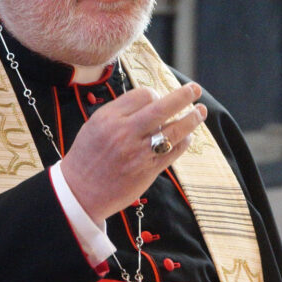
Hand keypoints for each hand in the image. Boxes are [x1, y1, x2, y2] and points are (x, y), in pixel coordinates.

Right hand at [59, 82, 207, 222]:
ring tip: (200, 111)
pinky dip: (184, 142)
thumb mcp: (95, 125)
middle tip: (195, 89)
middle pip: (162, 107)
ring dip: (191, 119)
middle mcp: (125, 133)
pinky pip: (173, 151)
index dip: (154, 94)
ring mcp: (139, 153)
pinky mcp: (148, 170)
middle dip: (183, 96)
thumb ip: (120, 112)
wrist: (80, 192)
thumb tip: (151, 100)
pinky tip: (188, 136)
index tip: (156, 99)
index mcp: (110, 118)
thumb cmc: (87, 156)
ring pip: (174, 130)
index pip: (143, 95)